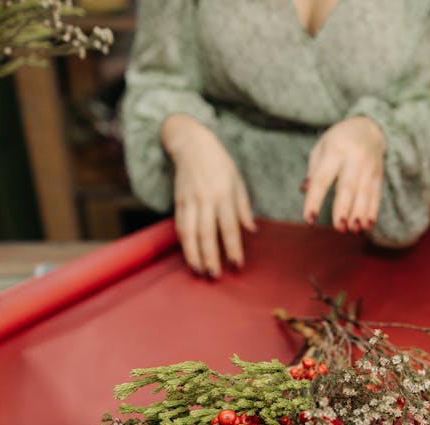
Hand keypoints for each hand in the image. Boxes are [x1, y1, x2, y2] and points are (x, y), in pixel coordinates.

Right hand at [161, 114, 255, 276]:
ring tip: (198, 270)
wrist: (192, 144)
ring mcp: (189, 200)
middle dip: (211, 257)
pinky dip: (184, 243)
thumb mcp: (238, 181)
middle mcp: (206, 198)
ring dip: (193, 254)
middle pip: (207, 234)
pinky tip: (189, 255)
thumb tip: (251, 230)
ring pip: (189, 232)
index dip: (233, 248)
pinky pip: (180, 225)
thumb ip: (243, 207)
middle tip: (215, 275)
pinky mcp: (178, 201)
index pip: (229, 227)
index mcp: (224, 194)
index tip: (237, 265)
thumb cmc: (220, 163)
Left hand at [302, 116, 385, 233]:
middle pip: (348, 187)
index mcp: (334, 152)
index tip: (309, 219)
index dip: (314, 200)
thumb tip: (304, 190)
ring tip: (353, 231)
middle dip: (343, 209)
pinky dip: (372, 212)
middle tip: (338, 228)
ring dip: (360, 214)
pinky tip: (367, 226)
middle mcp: (353, 159)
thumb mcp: (320, 149)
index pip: (322, 179)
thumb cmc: (338, 142)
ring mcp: (368, 167)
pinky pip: (376, 195)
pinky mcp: (378, 175)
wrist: (368, 129)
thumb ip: (313, 171)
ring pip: (364, 193)